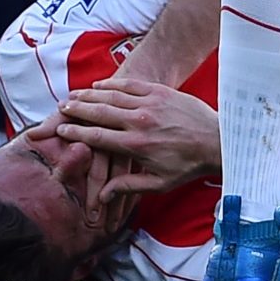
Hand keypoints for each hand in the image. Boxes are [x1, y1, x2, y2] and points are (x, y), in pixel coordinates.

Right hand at [39, 78, 221, 197]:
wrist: (219, 141)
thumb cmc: (188, 165)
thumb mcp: (158, 183)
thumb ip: (127, 187)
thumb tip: (102, 196)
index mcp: (137, 145)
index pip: (97, 137)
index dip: (75, 132)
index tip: (60, 130)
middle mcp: (141, 121)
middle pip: (100, 112)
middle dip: (77, 109)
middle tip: (61, 108)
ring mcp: (152, 103)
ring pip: (113, 96)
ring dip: (91, 95)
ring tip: (74, 95)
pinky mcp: (162, 92)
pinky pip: (132, 85)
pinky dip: (114, 84)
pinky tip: (100, 85)